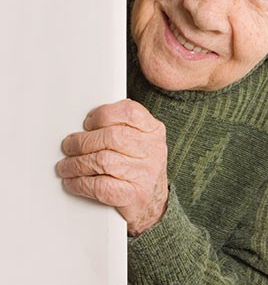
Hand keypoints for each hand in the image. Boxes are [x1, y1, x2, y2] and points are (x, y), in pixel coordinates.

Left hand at [56, 99, 167, 234]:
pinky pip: (100, 186)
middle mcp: (152, 149)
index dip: (104, 115)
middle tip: (69, 146)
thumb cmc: (140, 166)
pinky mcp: (133, 196)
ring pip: (103, 161)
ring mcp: (144, 173)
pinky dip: (81, 183)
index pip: (129, 112)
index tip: (88, 123)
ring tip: (66, 166)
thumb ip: (119, 126)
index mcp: (153, 130)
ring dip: (76, 163)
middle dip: (83, 141)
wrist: (154, 202)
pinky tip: (73, 182)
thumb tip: (86, 124)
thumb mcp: (140, 139)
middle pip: (112, 137)